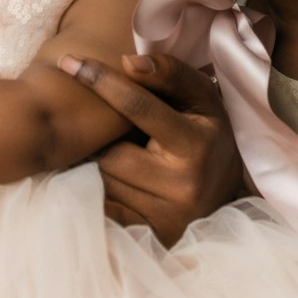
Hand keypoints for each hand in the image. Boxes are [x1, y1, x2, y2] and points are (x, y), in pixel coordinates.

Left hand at [59, 52, 242, 247]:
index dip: (101, 82)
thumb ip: (169, 74)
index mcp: (195, 145)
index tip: (70, 62)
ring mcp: (167, 216)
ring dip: (105, 166)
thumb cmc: (209, 132)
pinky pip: (107, 207)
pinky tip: (124, 181)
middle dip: (107, 140)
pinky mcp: (153, 235)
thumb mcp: (201, 97)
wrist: (228, 191)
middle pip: (111, 153)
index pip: (138, 108)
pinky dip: (107, 191)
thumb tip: (128, 63)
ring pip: (105, 182)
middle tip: (121, 134)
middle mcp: (182, 185)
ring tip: (128, 158)